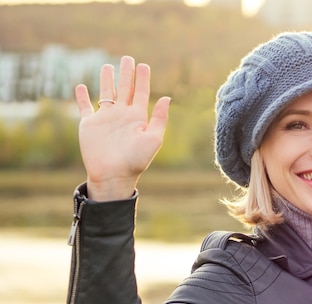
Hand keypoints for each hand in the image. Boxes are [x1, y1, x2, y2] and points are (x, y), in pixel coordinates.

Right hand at [75, 56, 170, 200]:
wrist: (113, 175)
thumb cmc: (135, 160)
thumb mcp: (153, 138)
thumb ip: (159, 118)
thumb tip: (167, 97)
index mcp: (137, 117)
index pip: (141, 93)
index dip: (142, 79)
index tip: (144, 65)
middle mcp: (122, 116)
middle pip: (124, 89)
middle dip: (126, 74)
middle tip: (128, 58)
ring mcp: (105, 119)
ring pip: (106, 94)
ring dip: (107, 80)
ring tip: (107, 66)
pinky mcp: (89, 125)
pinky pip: (84, 108)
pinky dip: (81, 97)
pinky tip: (81, 87)